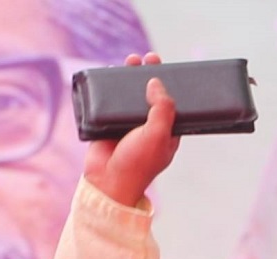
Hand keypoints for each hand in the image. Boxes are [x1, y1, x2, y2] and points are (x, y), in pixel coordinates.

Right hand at [82, 52, 180, 206]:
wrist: (107, 182)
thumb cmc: (137, 163)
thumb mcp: (158, 134)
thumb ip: (162, 106)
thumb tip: (155, 81)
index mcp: (165, 131)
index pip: (169, 102)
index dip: (168, 83)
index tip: (166, 67)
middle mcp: (146, 127)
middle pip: (148, 95)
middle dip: (148, 75)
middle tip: (147, 59)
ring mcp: (126, 126)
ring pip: (128, 96)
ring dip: (128, 78)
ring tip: (130, 60)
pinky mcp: (107, 126)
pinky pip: (108, 103)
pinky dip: (108, 89)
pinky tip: (108, 75)